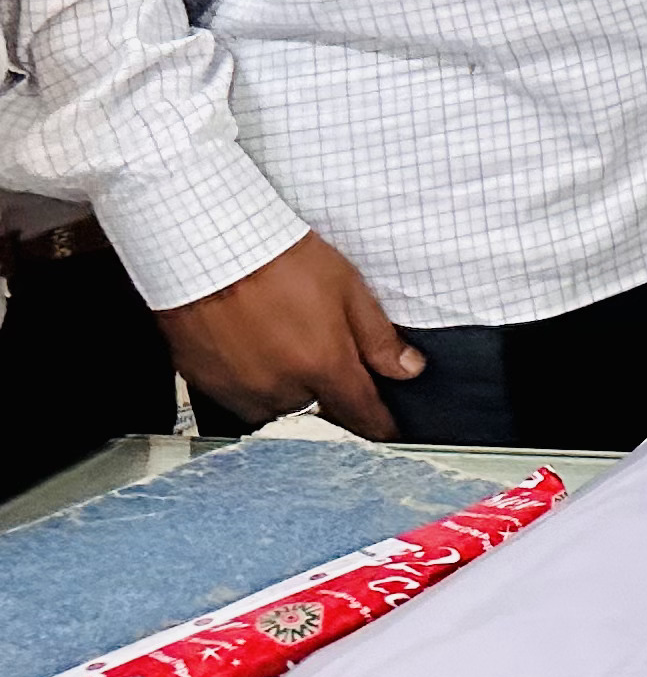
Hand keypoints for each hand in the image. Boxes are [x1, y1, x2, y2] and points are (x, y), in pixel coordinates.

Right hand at [153, 232, 422, 437]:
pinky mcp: (207, 385)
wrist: (209, 248)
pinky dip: (252, 380)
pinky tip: (252, 344)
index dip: (382, 424)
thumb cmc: (277, 258)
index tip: (390, 428)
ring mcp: (240, 390)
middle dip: (328, 385)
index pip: (363, 414)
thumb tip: (408, 369)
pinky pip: (240, 396)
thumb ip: (379, 337)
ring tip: (282, 336)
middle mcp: (281, 388)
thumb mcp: (348, 287)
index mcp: (322, 365)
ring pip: (278, 404)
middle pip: (319, 406)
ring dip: (289, 384)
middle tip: (318, 340)